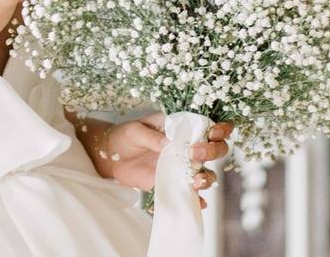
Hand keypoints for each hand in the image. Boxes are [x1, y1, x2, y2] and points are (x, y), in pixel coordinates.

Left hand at [104, 112, 234, 208]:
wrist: (110, 158)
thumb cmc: (124, 137)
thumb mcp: (135, 131)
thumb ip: (152, 136)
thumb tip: (169, 144)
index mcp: (180, 127)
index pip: (207, 125)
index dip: (219, 128)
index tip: (214, 133)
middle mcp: (186, 146)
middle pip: (214, 148)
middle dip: (212, 151)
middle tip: (194, 154)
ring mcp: (181, 166)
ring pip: (206, 172)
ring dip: (207, 177)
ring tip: (196, 182)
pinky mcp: (173, 182)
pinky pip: (190, 192)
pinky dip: (197, 199)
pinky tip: (198, 203)